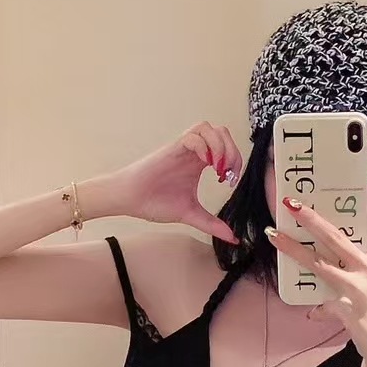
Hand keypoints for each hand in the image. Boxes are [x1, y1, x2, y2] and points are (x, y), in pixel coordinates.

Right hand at [109, 123, 242, 242]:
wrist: (131, 200)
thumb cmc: (155, 202)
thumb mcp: (192, 214)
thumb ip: (212, 224)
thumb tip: (233, 238)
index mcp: (199, 163)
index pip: (226, 148)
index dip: (236, 161)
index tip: (231, 181)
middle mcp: (193, 152)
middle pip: (221, 132)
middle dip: (232, 150)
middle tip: (228, 173)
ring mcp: (182, 149)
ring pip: (207, 128)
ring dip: (219, 145)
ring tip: (217, 167)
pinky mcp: (171, 150)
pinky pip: (192, 136)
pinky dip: (204, 147)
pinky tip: (205, 165)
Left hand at [266, 165, 366, 366]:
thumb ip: (353, 282)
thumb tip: (322, 293)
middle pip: (338, 238)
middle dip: (314, 219)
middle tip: (294, 203)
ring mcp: (360, 289)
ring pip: (320, 264)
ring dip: (295, 249)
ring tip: (274, 235)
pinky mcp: (348, 308)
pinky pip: (323, 304)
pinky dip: (317, 310)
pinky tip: (312, 314)